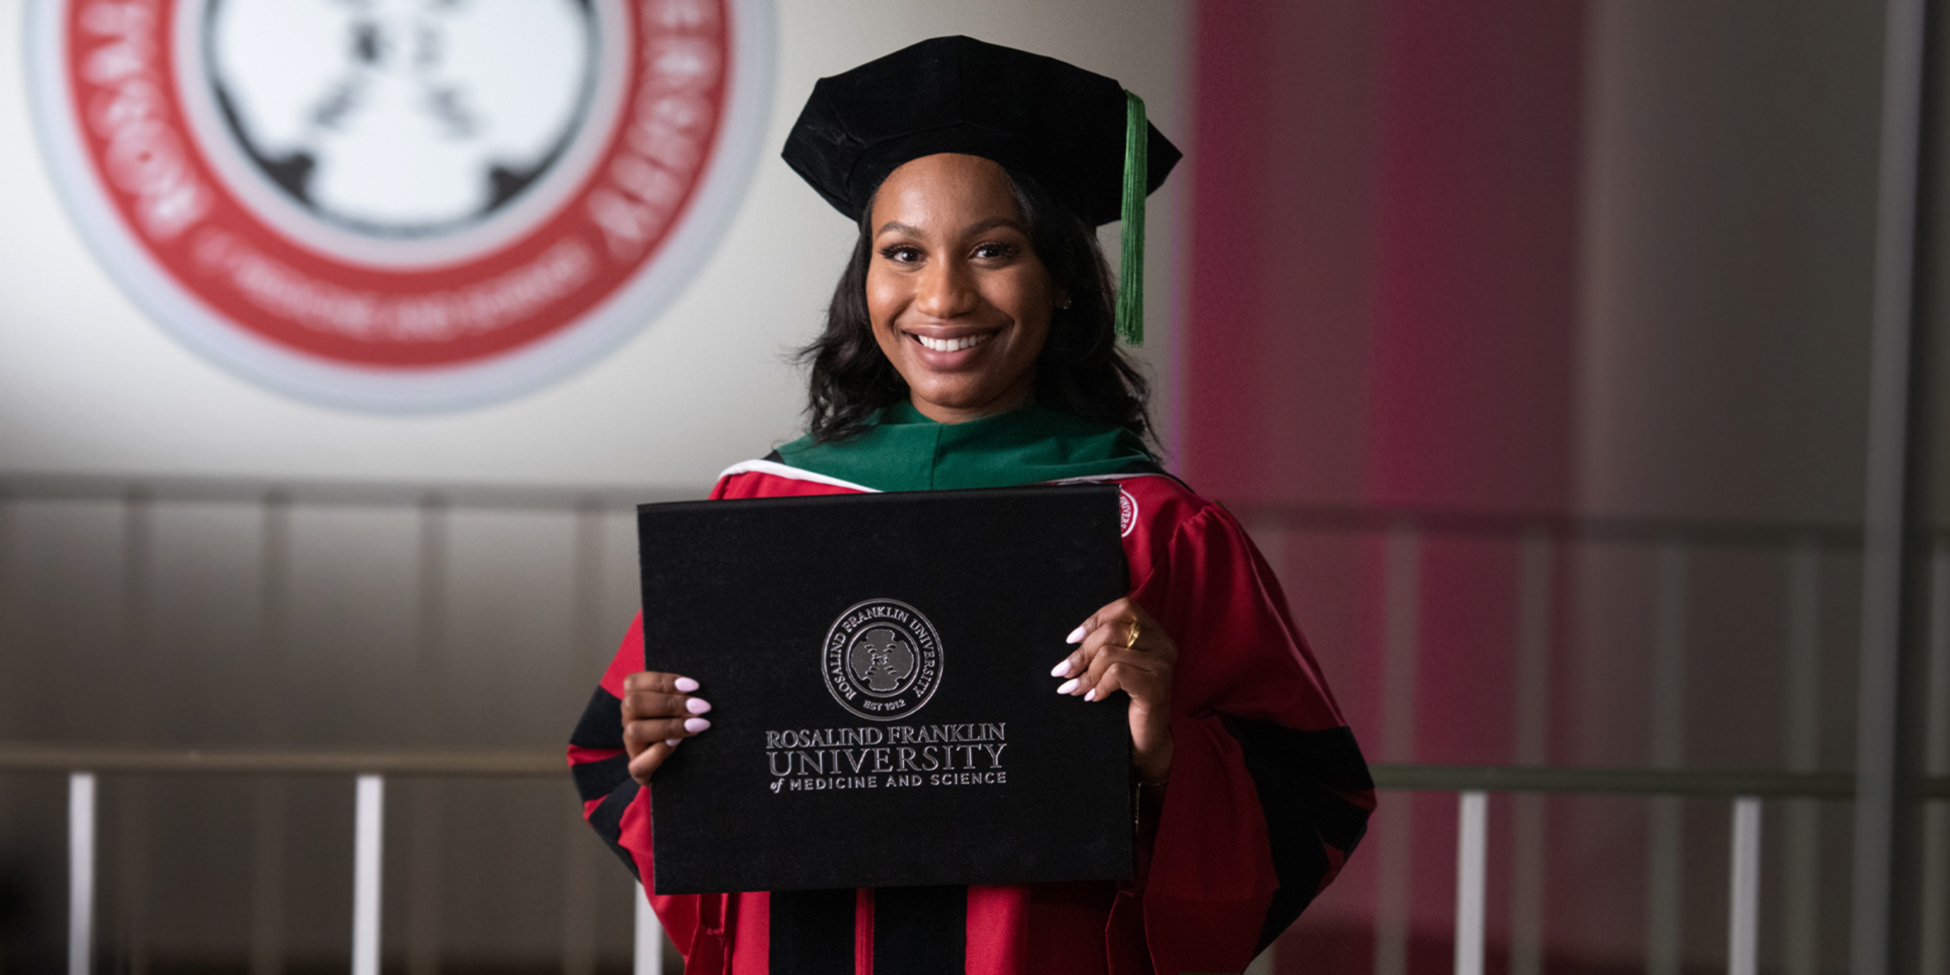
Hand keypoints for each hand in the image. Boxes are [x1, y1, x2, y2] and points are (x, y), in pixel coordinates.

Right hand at [621, 672, 712, 785]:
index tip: (694, 686)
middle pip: (633, 703)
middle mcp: (628, 721)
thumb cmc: (684, 726)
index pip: (633, 682)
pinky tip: (676, 746)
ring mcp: (631, 746)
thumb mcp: (681, 708)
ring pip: (634, 731)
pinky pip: (637, 765)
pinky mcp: (638, 770)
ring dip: (668, 726)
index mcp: (635, 700)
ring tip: (697, 725)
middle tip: (700, 707)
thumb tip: (697, 687)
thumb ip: (682, 695)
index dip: (662, 681)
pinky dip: (656, 754)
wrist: (682, 765)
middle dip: (670, 703)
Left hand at [1049, 597, 1176, 785]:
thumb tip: (1072, 640)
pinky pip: (1116, 673)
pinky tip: (1094, 698)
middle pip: (1111, 631)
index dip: (1094, 620)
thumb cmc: (1127, 701)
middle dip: (1081, 653)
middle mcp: (1163, 644)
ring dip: (1085, 674)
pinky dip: (1099, 686)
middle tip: (1063, 671)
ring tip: (1074, 689)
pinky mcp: (1156, 684)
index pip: (1124, 607)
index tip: (1072, 640)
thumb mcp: (1116, 666)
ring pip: (1109, 653)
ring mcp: (1162, 664)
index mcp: (1155, 633)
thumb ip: (1105, 646)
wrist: (1146, 740)